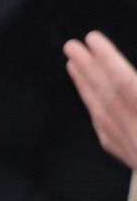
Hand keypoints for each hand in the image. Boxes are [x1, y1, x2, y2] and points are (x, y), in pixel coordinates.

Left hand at [67, 32, 136, 168]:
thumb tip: (129, 80)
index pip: (126, 81)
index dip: (107, 59)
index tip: (92, 39)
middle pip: (108, 93)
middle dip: (88, 67)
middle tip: (70, 46)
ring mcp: (132, 148)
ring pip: (103, 112)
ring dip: (86, 87)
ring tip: (72, 66)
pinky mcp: (132, 161)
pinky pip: (106, 131)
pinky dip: (96, 112)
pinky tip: (91, 104)